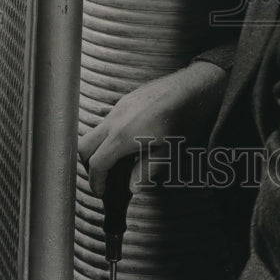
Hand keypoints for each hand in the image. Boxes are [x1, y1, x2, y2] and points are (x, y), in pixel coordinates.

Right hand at [78, 60, 229, 196]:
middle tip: (103, 177)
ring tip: (117, 160)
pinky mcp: (127, 99)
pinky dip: (109, 134)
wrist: (194, 86)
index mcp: (122, 136)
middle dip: (88, 165)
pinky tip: (127, 140)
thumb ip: (146, 172)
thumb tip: (131, 188)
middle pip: (85, 145)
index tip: (101, 192)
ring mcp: (120, 106)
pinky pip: (108, 118)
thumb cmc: (184, 119)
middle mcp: (115, 119)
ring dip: (99, 148)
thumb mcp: (168, 152)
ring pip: (95, 130)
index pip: (96, 163)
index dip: (96, 182)